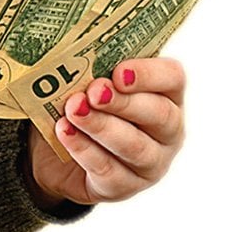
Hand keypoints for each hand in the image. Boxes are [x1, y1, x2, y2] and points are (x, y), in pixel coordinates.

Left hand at [27, 57, 185, 206]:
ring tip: (73, 109)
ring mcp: (151, 163)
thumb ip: (95, 61)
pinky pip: (108, 170)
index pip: (173, 78)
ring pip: (134, 145)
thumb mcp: (92, 76)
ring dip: (101, 125)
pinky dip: (84, 148)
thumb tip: (74, 44)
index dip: (149, 74)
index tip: (119, 71)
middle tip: (94, 91)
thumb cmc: (84, 100)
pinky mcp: (125, 187)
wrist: (59, 151)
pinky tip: (64, 131)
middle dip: (123, 101)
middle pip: (158, 114)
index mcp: (167, 92)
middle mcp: (168, 130)